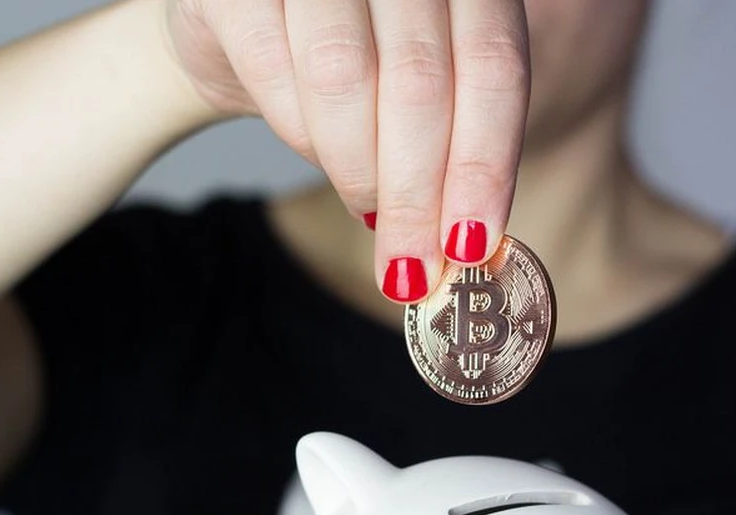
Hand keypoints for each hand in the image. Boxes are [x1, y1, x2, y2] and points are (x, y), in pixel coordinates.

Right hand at [165, 0, 530, 301]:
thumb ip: (454, 144)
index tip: (472, 246)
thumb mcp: (421, 92)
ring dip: (358, 170)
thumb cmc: (354, 60)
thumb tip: (470, 247)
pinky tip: (317, 156)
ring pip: (344, 77)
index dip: (484, 163)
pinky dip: (299, 134)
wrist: (242, 22)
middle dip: (418, 193)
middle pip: (421, 82)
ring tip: (370, 214)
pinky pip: (273, 70)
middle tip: (414, 268)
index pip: (493, 67)